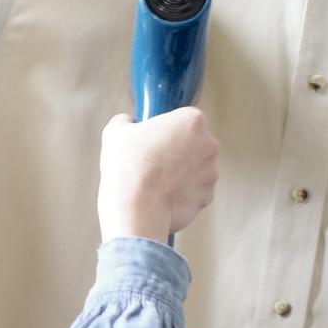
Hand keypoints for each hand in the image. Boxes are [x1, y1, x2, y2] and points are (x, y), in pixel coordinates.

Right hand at [97, 107, 219, 244]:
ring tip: (156, 181)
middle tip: (154, 160)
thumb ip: (126, 121)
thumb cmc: (129, 167)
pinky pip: (195, 191)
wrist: (137, 208)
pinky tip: (163, 195)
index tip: (154, 139)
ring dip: (181, 173)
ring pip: (196, 168)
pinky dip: (183, 194)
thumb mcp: (116, 132)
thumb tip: (128, 123)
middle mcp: (209, 145)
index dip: (167, 129)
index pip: (184, 119)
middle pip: (195, 143)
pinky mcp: (207, 197)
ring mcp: (211, 172)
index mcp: (192, 121)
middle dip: (178, 150)